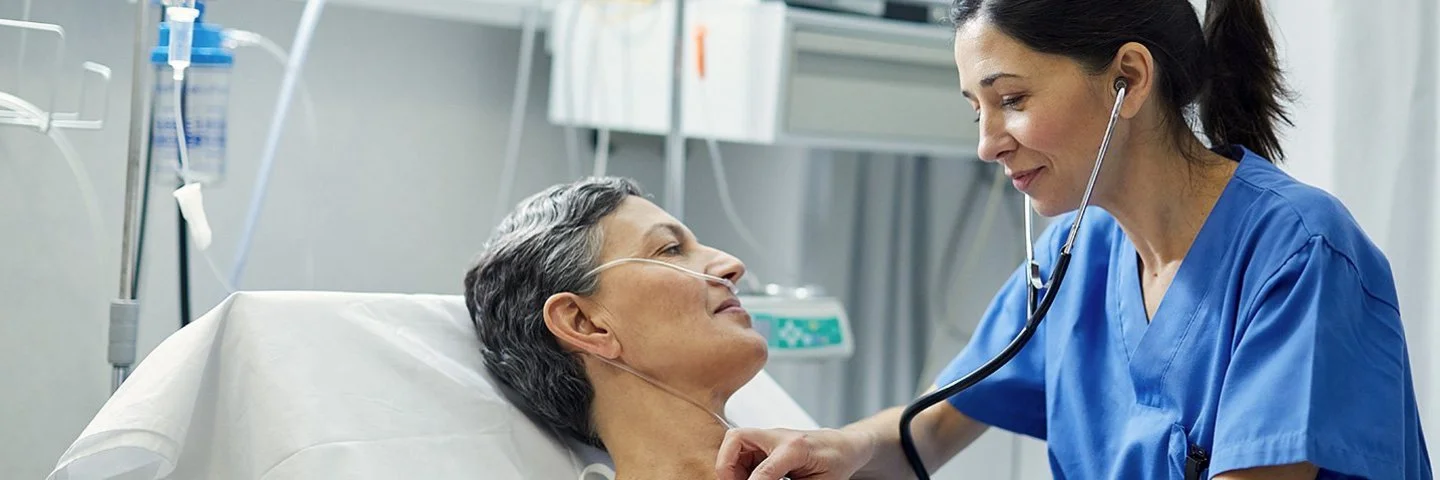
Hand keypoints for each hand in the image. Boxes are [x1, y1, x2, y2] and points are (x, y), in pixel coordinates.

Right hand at [715, 428, 874, 479]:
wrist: (843, 446)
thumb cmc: (836, 463)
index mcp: (796, 448)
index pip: (764, 469)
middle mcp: (779, 437)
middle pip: (736, 438)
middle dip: (726, 464)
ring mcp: (770, 437)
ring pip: (734, 443)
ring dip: (730, 466)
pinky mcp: (765, 443)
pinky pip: (741, 451)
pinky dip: (737, 467)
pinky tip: (751, 479)